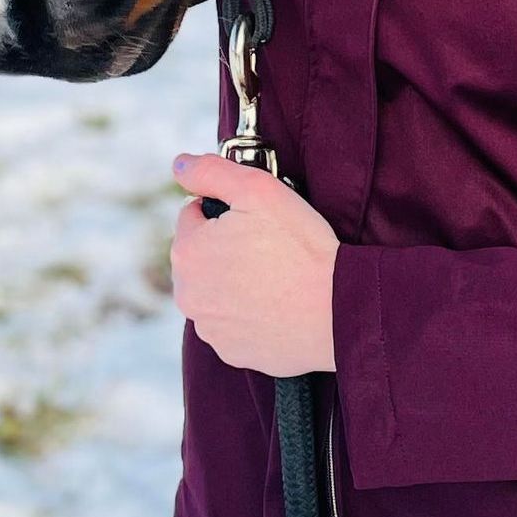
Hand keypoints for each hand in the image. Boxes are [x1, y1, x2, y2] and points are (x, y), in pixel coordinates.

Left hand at [169, 152, 340, 375]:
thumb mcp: (258, 189)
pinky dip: (247, 311)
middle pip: (201, 254)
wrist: (337, 311)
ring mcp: (209, 328)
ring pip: (215, 289)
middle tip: (268, 244)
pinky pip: (232, 321)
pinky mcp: (231, 352)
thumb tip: (179, 164)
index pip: (193, 214)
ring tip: (275, 274)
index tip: (256, 218)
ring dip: (234, 279)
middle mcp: (188, 295)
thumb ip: (211, 172)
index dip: (225, 210)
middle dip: (225, 245)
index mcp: (188, 252)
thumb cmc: (300, 247)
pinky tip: (275, 302)